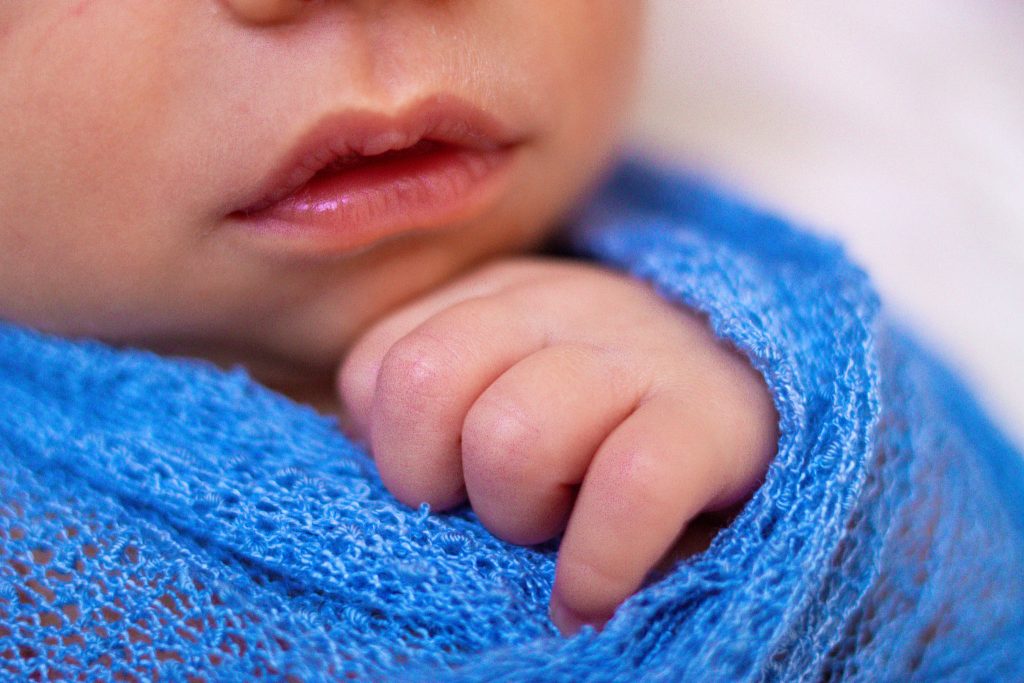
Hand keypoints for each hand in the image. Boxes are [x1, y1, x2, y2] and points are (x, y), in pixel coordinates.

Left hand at [337, 257, 776, 633]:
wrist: (760, 393)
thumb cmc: (608, 418)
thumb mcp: (516, 384)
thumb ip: (442, 406)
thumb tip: (361, 444)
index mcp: (496, 300)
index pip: (381, 365)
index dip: (392, 448)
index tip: (447, 485)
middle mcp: (557, 307)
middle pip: (424, 384)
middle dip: (437, 479)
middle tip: (498, 508)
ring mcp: (638, 354)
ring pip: (511, 436)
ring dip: (519, 516)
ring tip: (557, 535)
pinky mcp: (712, 417)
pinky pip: (630, 488)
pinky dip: (595, 565)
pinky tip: (590, 594)